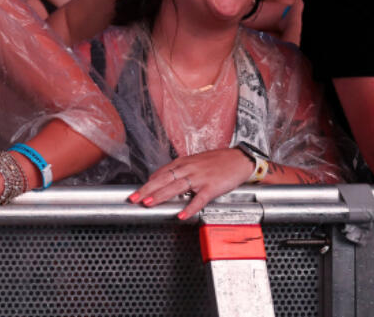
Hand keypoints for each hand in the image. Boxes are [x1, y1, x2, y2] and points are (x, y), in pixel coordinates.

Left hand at [128, 148, 254, 219]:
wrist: (239, 159)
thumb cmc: (217, 161)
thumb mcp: (194, 161)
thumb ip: (179, 170)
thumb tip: (163, 178)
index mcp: (183, 162)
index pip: (161, 173)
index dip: (148, 183)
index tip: (136, 191)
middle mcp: (188, 168)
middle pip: (163, 179)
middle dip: (147, 189)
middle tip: (134, 198)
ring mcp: (199, 178)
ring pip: (176, 187)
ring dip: (161, 195)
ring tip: (149, 203)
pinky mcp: (211, 187)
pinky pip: (198, 199)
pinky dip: (189, 208)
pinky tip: (181, 215)